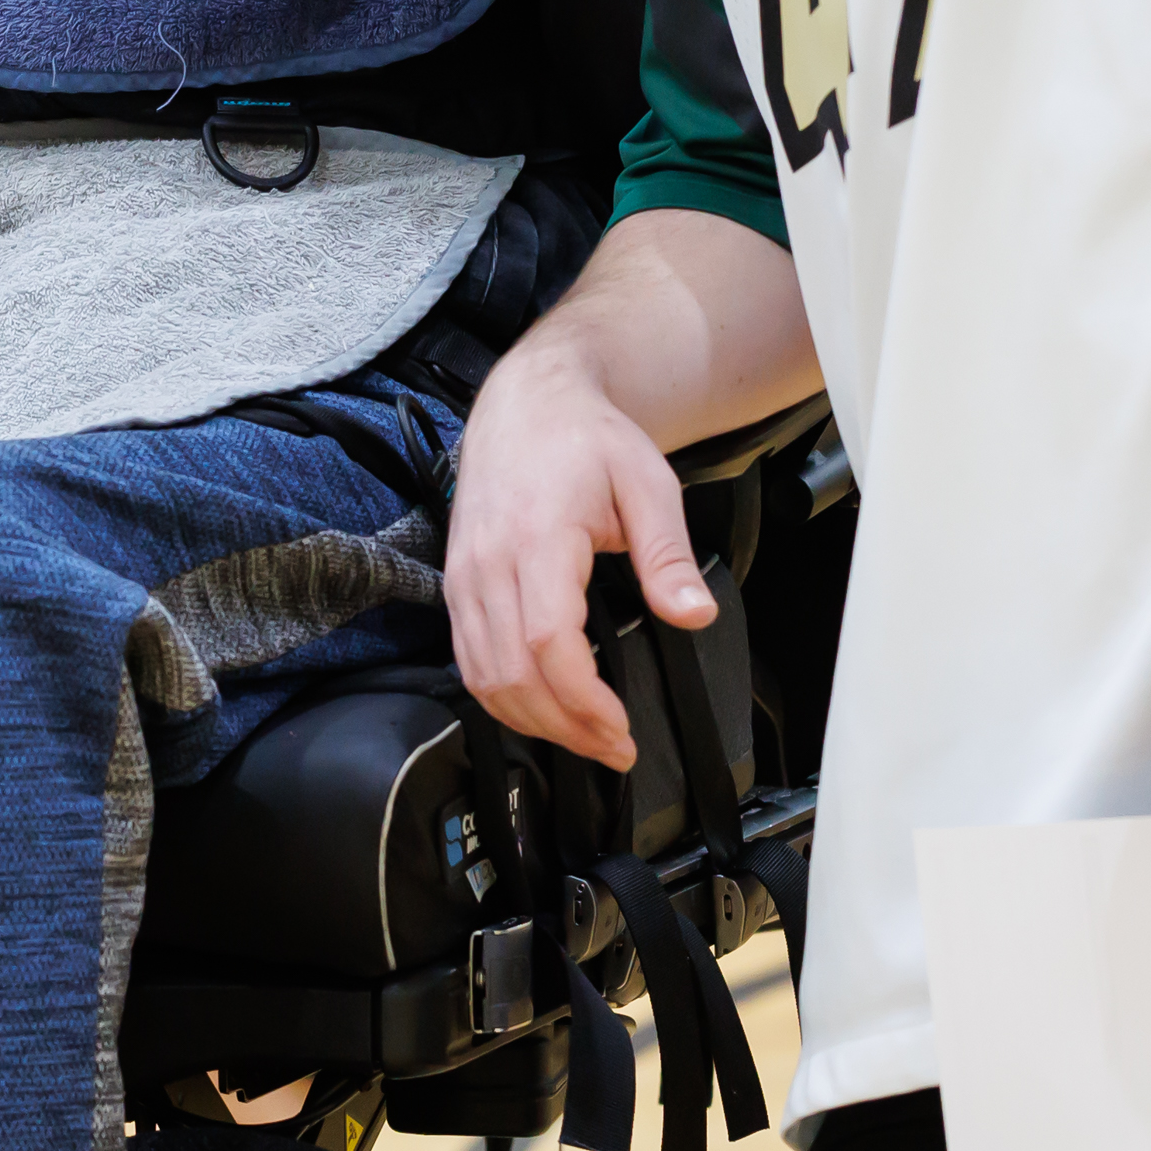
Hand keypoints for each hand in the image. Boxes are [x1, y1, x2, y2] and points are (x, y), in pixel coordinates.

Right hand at [444, 344, 722, 769]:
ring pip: (483, 676)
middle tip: (614, 748)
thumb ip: (669, 556)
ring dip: (533, 721)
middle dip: (565, 726)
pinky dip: (503, 696)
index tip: (619, 726)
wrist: (528, 403)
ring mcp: (464, 576)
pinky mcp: (456, 584)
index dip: (581, 699)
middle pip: (511, 674)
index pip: (546, 642)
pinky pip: (469, 659)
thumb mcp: (648, 485)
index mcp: (537, 537)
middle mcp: (488, 563)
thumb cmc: (586, 440)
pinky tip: (542, 709)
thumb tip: (693, 614)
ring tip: (586, 738)